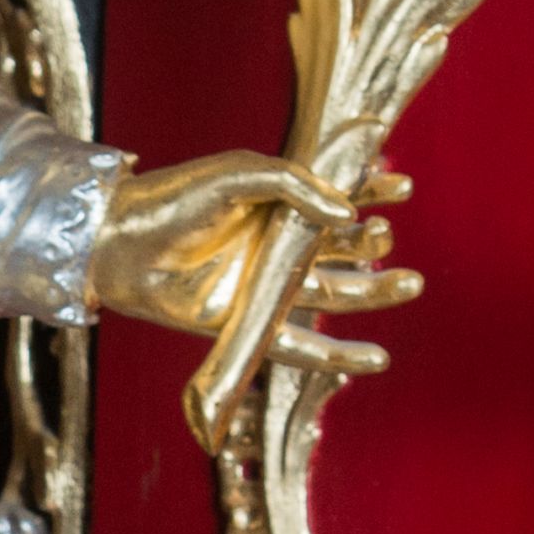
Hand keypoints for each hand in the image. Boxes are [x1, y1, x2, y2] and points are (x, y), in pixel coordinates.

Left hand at [90, 149, 411, 345]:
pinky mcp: (247, 324)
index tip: (403, 188)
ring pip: (332, 293)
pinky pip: (300, 346)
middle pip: (341, 249)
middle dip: (372, 244)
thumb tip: (347, 217)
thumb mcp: (240, 173)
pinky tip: (376, 359)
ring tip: (411, 285)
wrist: (122, 243)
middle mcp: (274, 246)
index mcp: (276, 204)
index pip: (337, 198)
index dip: (372, 194)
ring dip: (373, 292)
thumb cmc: (175, 198)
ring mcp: (262, 286)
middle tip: (387, 238)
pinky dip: (337, 356)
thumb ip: (296, 185)